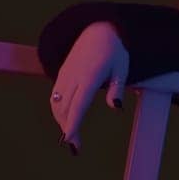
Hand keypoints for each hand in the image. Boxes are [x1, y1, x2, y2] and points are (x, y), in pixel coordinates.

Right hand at [49, 21, 130, 154]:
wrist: (96, 31)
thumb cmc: (114, 52)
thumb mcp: (122, 67)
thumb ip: (117, 87)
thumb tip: (116, 107)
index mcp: (90, 75)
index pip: (79, 103)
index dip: (73, 121)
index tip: (69, 138)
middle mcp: (73, 76)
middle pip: (66, 107)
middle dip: (68, 128)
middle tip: (75, 148)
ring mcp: (65, 76)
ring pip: (57, 104)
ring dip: (61, 122)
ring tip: (72, 140)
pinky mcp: (61, 75)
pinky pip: (56, 97)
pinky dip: (58, 112)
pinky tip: (65, 123)